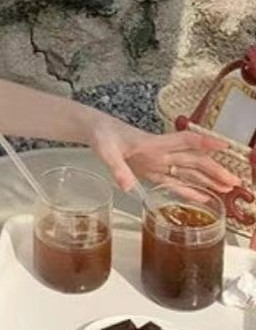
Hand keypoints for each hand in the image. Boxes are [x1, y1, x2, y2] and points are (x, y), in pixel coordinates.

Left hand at [87, 115, 240, 195]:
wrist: (95, 131)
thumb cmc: (102, 135)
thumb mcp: (105, 149)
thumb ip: (116, 167)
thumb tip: (126, 186)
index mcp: (152, 143)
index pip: (183, 141)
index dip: (203, 143)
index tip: (224, 146)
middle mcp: (159, 152)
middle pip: (192, 160)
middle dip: (213, 170)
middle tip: (233, 182)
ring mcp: (156, 162)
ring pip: (187, 172)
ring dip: (206, 180)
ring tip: (226, 190)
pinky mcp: (150, 171)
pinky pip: (173, 182)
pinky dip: (188, 190)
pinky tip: (202, 198)